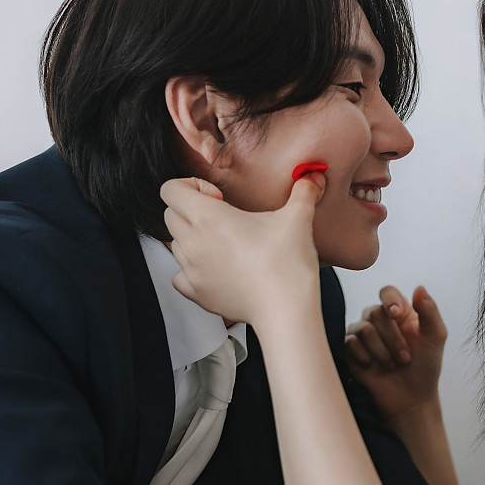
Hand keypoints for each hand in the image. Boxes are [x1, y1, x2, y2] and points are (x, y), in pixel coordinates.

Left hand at [160, 175, 324, 324]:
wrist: (285, 309)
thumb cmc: (287, 264)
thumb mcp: (298, 218)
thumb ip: (304, 191)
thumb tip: (314, 176)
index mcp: (207, 217)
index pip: (170, 190)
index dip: (192, 186)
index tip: (218, 197)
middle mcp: (192, 242)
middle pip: (171, 214)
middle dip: (192, 211)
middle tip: (224, 219)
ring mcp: (191, 270)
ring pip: (175, 244)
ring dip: (194, 239)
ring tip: (226, 244)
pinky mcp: (197, 293)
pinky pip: (178, 275)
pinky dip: (191, 270)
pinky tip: (216, 269)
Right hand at [344, 285, 445, 422]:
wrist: (411, 398)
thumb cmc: (425, 366)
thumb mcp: (436, 337)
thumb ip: (430, 311)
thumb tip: (419, 287)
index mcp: (400, 312)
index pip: (387, 292)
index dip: (389, 300)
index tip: (396, 314)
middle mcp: (379, 320)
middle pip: (375, 312)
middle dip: (392, 338)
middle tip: (405, 358)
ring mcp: (363, 334)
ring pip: (363, 329)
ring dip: (381, 350)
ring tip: (392, 366)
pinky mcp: (350, 351)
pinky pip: (349, 343)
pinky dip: (364, 356)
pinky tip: (373, 367)